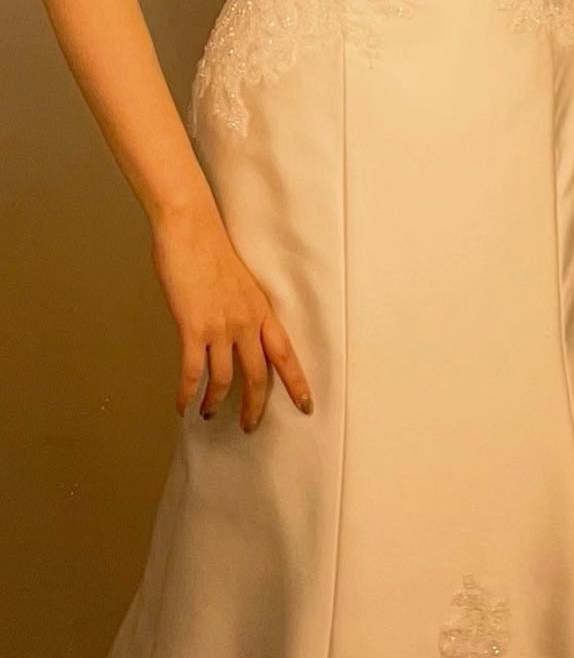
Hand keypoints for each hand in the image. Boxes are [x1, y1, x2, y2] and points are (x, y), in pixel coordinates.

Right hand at [151, 204, 313, 430]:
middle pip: (259, 375)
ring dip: (216, 402)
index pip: (287, 353)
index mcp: (261, 309)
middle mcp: (247, 321)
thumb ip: (241, 310)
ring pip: (225, 379)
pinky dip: (187, 393)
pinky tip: (182, 405)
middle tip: (249, 427)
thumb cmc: (211, 251)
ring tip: (209, 414)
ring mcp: (220, 325)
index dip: (297, 383)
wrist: (192, 229)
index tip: (307, 406)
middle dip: (254, 407)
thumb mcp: (239, 284)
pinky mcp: (193, 327)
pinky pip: (192, 371)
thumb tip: (234, 334)